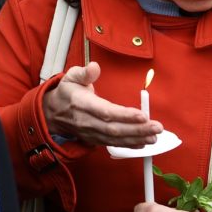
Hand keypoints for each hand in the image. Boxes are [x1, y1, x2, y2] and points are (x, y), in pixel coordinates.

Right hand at [42, 61, 162, 146]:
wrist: (54, 113)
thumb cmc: (67, 93)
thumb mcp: (71, 77)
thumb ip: (84, 72)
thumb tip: (95, 67)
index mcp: (82, 104)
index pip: (105, 112)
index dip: (124, 115)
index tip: (142, 115)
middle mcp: (87, 122)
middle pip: (114, 129)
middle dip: (137, 130)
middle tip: (156, 127)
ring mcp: (91, 133)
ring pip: (115, 139)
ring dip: (137, 138)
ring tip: (154, 136)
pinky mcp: (95, 139)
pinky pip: (114, 144)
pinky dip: (130, 145)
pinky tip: (144, 143)